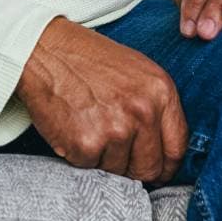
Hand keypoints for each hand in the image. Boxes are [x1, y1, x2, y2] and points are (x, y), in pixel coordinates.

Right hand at [16, 16, 188, 182]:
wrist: (44, 48)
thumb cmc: (88, 58)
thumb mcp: (136, 70)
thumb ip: (156, 107)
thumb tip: (165, 152)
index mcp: (161, 90)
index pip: (177, 149)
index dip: (165, 163)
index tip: (154, 165)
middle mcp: (143, 110)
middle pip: (151, 169)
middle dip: (134, 167)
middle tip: (115, 149)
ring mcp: (115, 129)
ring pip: (120, 172)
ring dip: (105, 159)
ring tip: (89, 126)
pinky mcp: (87, 145)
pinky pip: (92, 169)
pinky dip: (81, 156)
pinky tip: (74, 128)